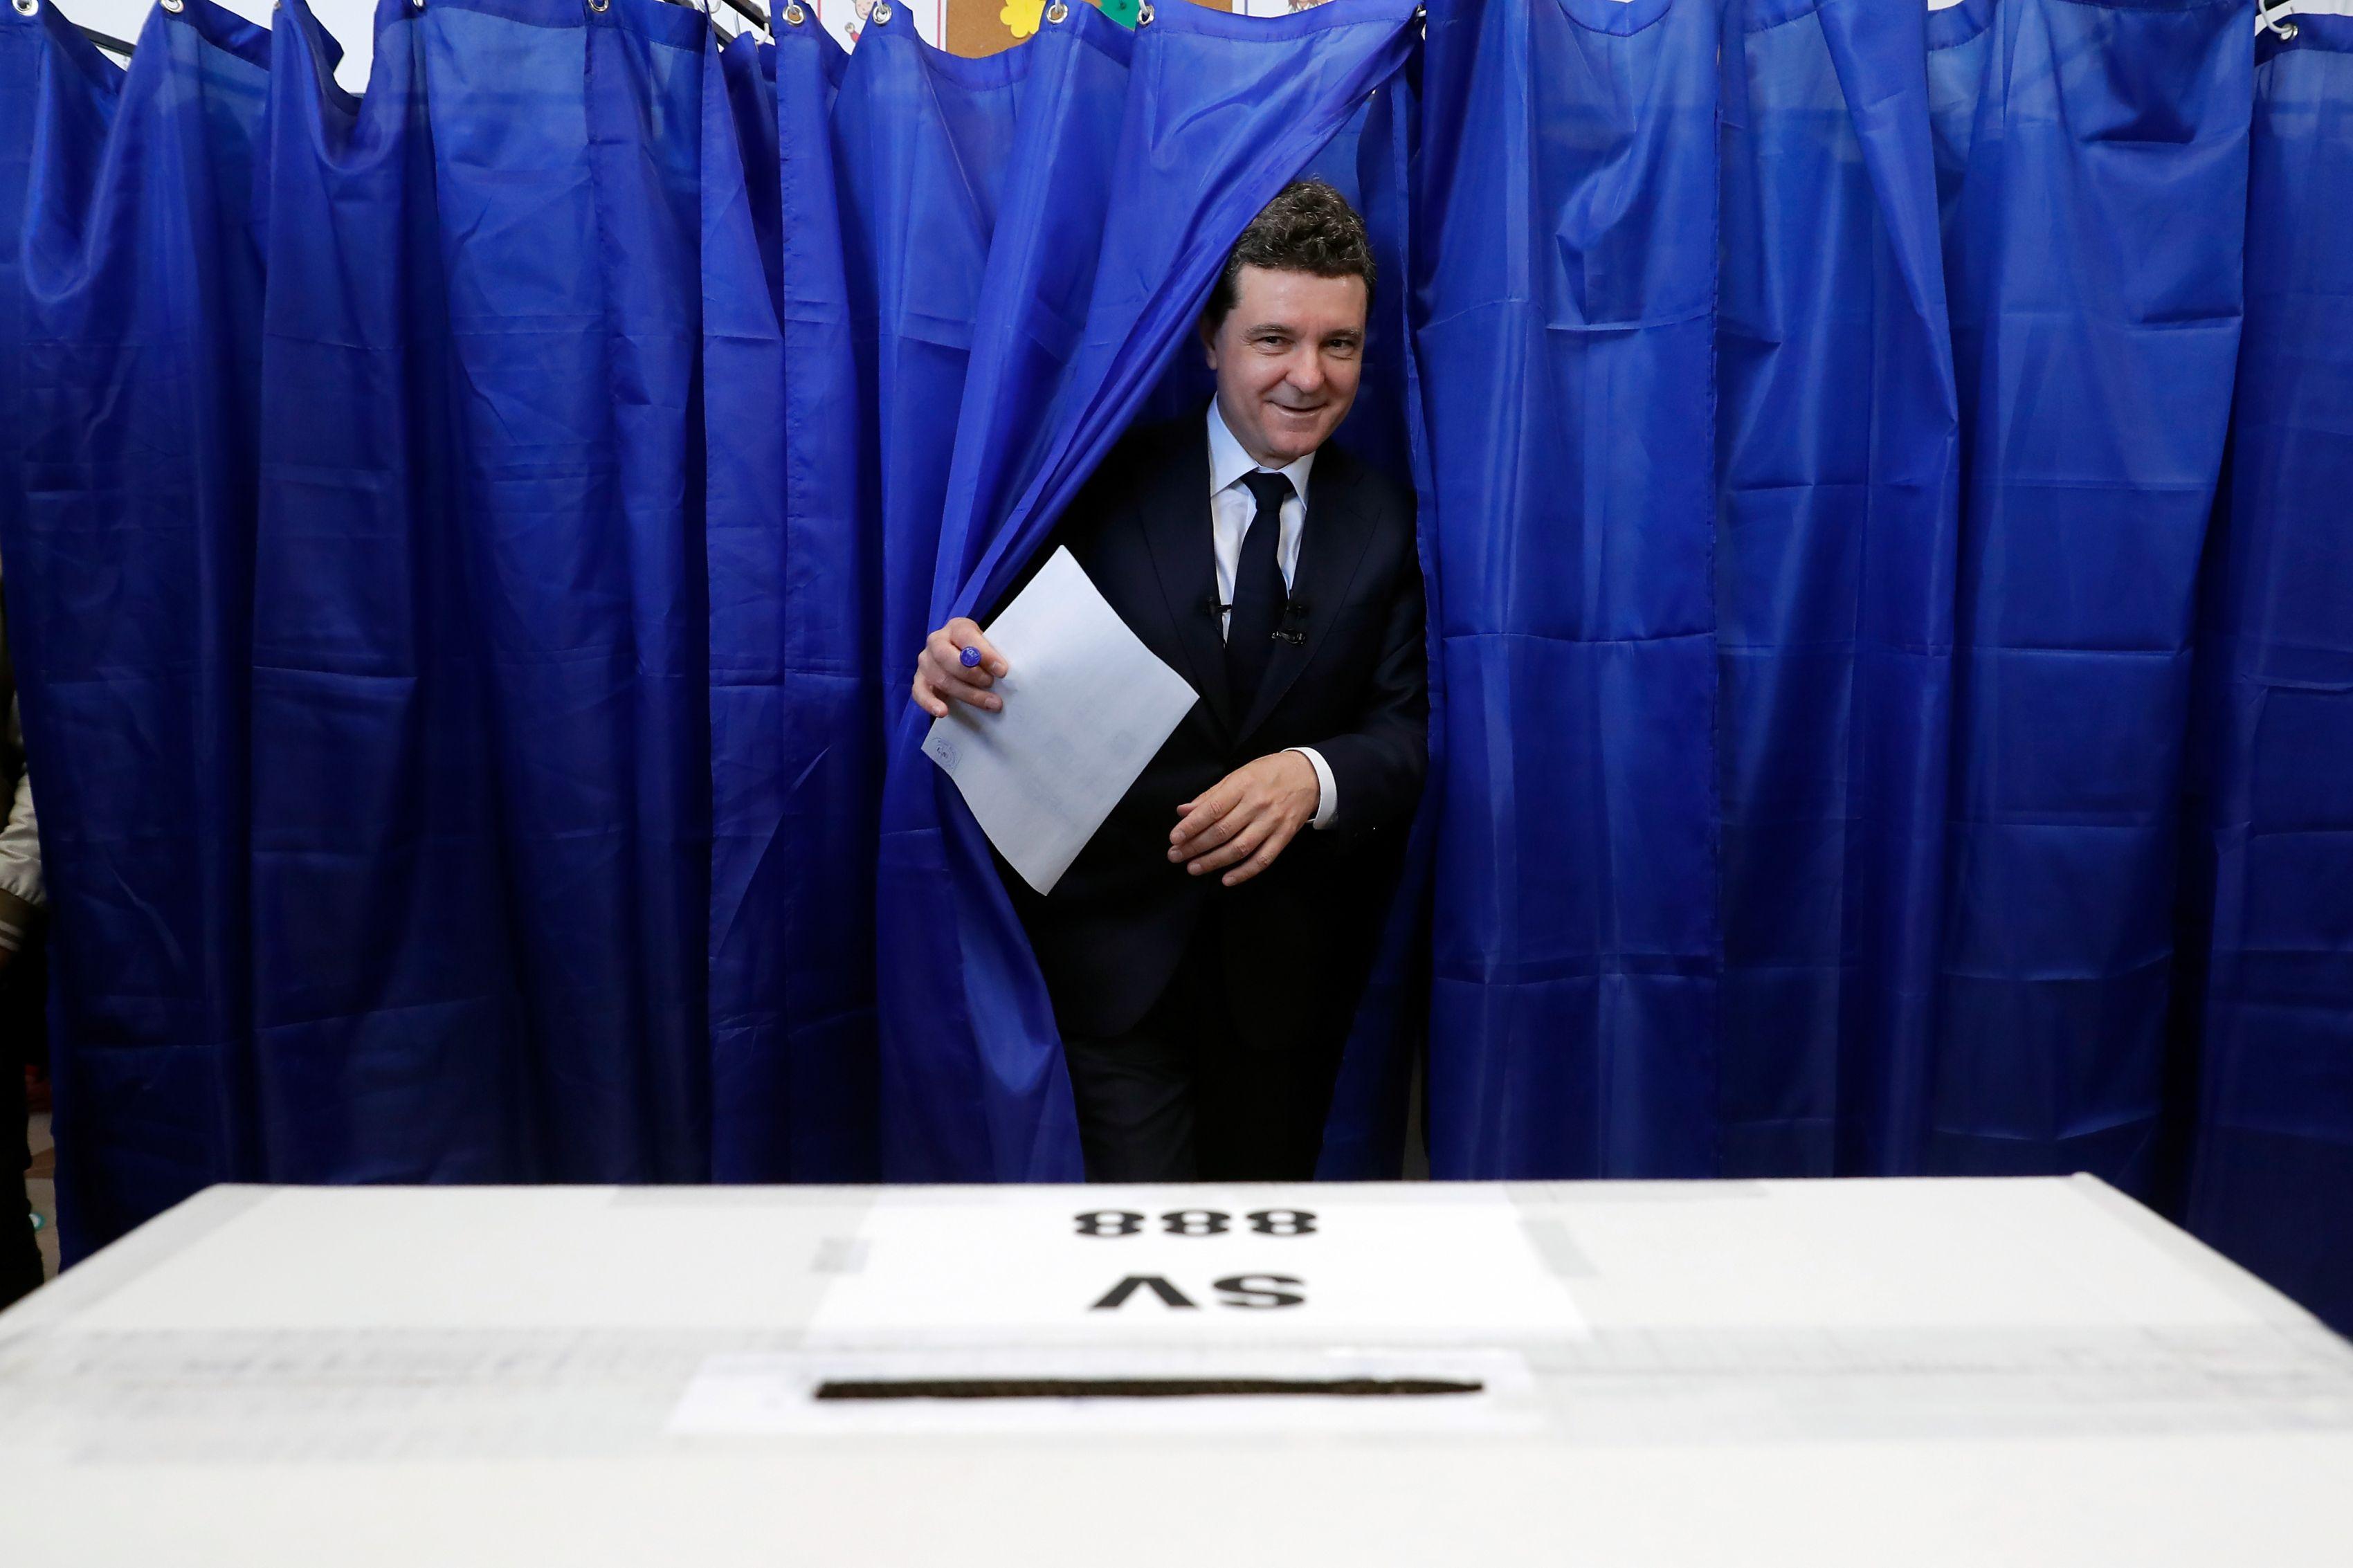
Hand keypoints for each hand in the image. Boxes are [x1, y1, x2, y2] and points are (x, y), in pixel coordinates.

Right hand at [911, 617, 1008, 718]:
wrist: (960, 656)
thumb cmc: (977, 651)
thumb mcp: (986, 645)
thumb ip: (991, 654)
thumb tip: (1001, 671)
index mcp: (956, 628)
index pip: (966, 637)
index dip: (984, 654)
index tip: (1002, 670)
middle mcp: (936, 641)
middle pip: (947, 657)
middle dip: (971, 674)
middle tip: (990, 684)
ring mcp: (925, 661)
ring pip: (940, 678)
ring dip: (966, 693)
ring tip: (989, 703)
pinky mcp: (920, 680)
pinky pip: (920, 692)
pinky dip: (930, 703)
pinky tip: (943, 712)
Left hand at [1169, 752, 1319, 887]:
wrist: (1309, 775)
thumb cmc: (1269, 773)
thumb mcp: (1238, 775)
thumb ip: (1210, 795)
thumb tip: (1183, 811)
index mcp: (1243, 785)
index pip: (1212, 809)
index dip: (1191, 826)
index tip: (1175, 838)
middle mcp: (1257, 804)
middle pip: (1222, 831)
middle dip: (1195, 846)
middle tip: (1176, 856)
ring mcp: (1272, 822)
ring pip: (1240, 848)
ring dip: (1214, 862)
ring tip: (1194, 868)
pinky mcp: (1284, 836)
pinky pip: (1263, 859)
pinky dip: (1244, 872)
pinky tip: (1227, 879)